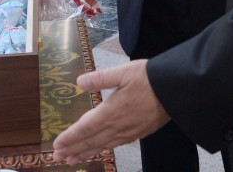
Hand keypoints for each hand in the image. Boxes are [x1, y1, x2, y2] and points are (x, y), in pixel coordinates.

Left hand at [52, 60, 169, 163]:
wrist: (175, 90)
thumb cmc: (149, 78)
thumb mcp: (123, 72)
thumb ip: (100, 78)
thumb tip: (79, 82)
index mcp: (111, 111)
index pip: (84, 128)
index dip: (69, 137)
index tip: (56, 145)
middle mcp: (117, 126)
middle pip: (91, 141)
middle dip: (72, 149)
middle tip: (57, 157)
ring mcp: (128, 132)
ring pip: (102, 146)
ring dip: (85, 153)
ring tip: (72, 160)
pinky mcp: (138, 133)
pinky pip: (115, 145)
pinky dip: (102, 149)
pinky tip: (99, 150)